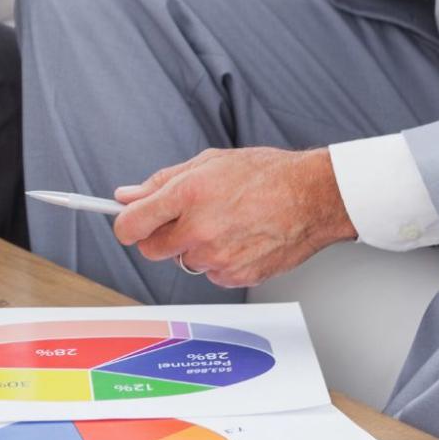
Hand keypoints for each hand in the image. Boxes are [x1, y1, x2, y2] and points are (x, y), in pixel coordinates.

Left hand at [109, 147, 356, 288]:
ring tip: (225, 223)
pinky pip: (211, 273)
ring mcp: (218, 256)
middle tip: (183, 219)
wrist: (312, 196)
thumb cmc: (265, 175)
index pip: (132, 224)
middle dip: (159, 236)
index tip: (128, 223)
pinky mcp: (236, 276)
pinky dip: (219, 261)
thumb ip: (161, 182)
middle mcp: (199, 229)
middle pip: (152, 250)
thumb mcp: (208, 163)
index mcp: (187, 194)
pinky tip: (240, 239)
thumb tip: (127, 195)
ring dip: (194, 247)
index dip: (125, 225)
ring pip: (184, 261)